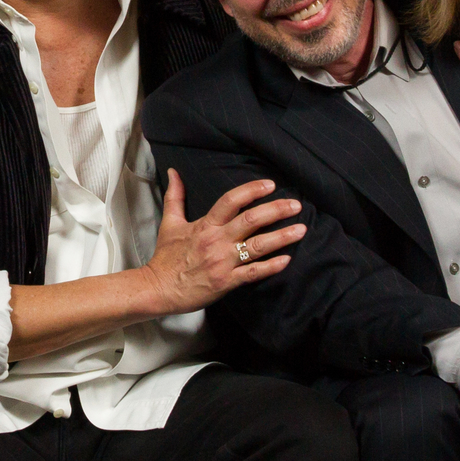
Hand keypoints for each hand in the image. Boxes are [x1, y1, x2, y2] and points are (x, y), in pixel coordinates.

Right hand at [140, 171, 304, 314]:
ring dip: (282, 237)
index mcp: (205, 225)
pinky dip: (271, 267)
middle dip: (276, 210)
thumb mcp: (169, 222)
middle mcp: (216, 241)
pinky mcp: (226, 282)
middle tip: (296, 205)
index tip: (270, 185)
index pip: (231, 201)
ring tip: (301, 229)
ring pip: (258, 246)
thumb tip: (173, 172)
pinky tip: (287, 260)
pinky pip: (253, 273)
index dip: (252, 190)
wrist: (158, 288)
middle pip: (251, 220)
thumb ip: (175, 196)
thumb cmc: (166, 256)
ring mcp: (223, 262)